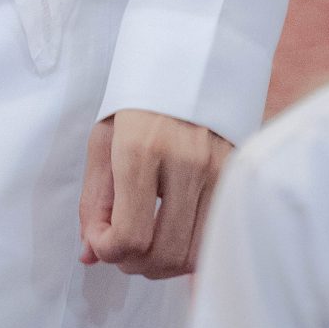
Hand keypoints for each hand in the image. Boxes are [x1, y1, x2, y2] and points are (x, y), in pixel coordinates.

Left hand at [77, 109, 231, 280]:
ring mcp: (218, 171)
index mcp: (143, 147)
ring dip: (162, 265)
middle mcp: (186, 161)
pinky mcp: (237, 178)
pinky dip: (190, 253)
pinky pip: (215, 241)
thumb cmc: (140, 100)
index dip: (109, 250)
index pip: (130, 235)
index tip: (102, 240)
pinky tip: (173, 237)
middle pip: (163, 254)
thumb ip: (94, 200)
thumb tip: (91, 254)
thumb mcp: (104, 138)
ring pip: (192, 256)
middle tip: (121, 247)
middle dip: (133, 263)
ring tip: (146, 243)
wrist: (190, 63)